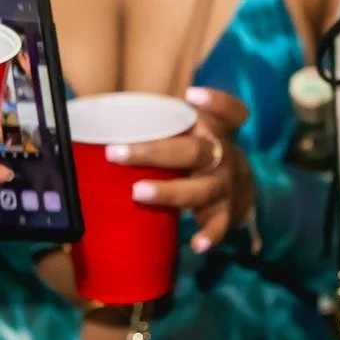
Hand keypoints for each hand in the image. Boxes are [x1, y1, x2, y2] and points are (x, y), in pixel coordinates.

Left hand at [109, 87, 253, 252]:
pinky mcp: (228, 213)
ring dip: (170, 192)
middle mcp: (224, 156)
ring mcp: (226, 186)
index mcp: (215, 131)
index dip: (215, 102)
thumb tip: (96, 122)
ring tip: (138, 193)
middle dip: (155, 152)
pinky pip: (220, 224)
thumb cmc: (200, 155)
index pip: (228, 112)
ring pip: (203, 189)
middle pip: (195, 151)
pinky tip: (196, 244)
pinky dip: (210, 234)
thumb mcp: (195, 134)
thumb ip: (163, 125)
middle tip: (115, 154)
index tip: (191, 95)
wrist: (243, 191)